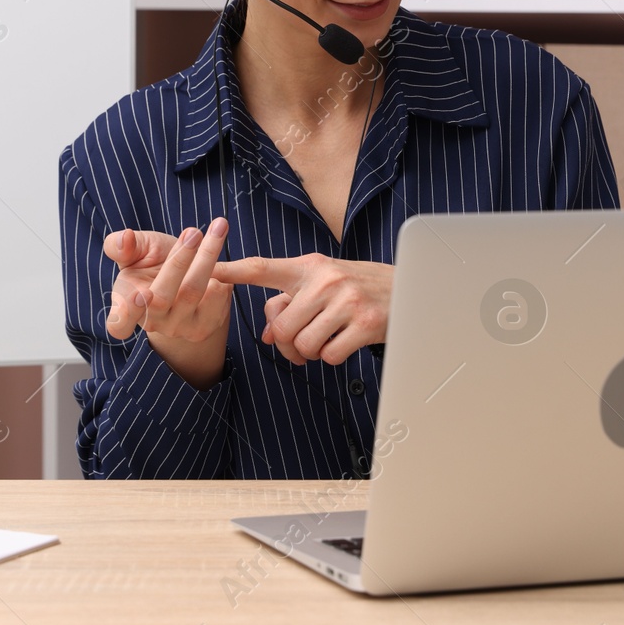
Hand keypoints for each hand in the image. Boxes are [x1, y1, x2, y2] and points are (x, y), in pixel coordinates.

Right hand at [103, 217, 231, 387]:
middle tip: (193, 232)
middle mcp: (152, 323)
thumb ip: (121, 245)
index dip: (127, 314)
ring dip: (207, 256)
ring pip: (194, 292)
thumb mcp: (135, 250)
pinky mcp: (204, 326)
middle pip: (163, 297)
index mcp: (125, 308)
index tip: (141, 293)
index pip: (119, 324)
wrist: (185, 276)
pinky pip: (218, 298)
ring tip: (217, 230)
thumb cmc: (152, 262)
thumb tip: (124, 239)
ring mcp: (179, 328)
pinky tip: (220, 261)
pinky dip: (222, 274)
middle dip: (179, 260)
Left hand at [211, 254, 391, 366]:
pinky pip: (329, 356)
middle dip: (286, 345)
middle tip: (301, 345)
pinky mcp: (366, 324)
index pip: (264, 268)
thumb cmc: (361, 288)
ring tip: (329, 340)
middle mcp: (326, 280)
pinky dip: (333, 357)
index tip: (209, 270)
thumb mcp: (325, 284)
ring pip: (303, 345)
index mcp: (310, 267)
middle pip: (280, 327)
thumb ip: (293, 302)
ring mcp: (347, 301)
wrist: (414, 288)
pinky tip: (347, 343)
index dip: (233, 270)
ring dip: (311, 353)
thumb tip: (267, 335)